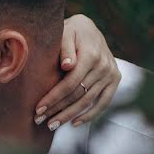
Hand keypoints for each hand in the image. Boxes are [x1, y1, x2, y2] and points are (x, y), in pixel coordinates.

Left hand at [35, 14, 120, 128]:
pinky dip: (90, 115)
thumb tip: (67, 65)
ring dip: (69, 115)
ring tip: (52, 125)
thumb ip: (65, 48)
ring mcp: (111, 74)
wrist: (88, 29)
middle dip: (57, 109)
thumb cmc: (71, 32)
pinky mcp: (115, 80)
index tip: (38, 109)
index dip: (54, 98)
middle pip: (78, 94)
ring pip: (88, 101)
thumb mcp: (65, 33)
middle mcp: (104, 66)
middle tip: (39, 120)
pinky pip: (103, 102)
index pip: (70, 83)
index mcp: (91, 55)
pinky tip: (74, 123)